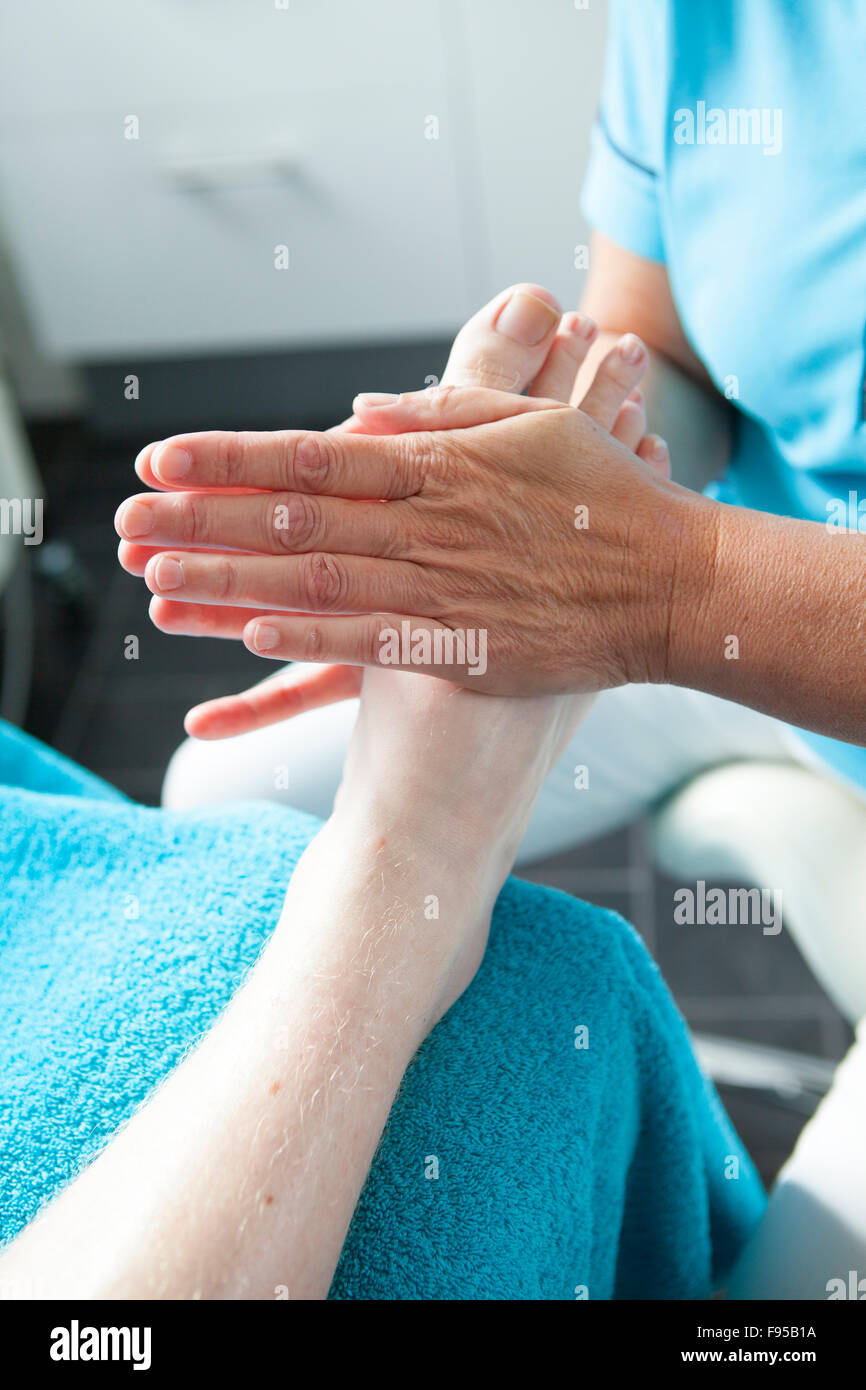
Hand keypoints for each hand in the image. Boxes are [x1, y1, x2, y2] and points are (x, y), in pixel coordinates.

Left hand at [116, 285, 673, 721]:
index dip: (230, 455)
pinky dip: (312, 640)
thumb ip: (444, 413)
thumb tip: (357, 411)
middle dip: (203, 518)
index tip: (161, 456)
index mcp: (442, 463)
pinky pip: (377, 646)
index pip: (312, 452)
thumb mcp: (531, 430)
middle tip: (125, 522)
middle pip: (296, 517)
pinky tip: (249, 634)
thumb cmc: (608, 496)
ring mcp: (449, 590)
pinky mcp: (469, 651)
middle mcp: (434, 523)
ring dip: (235, 580)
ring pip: (321, 581)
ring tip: (159, 581)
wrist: (678, 584)